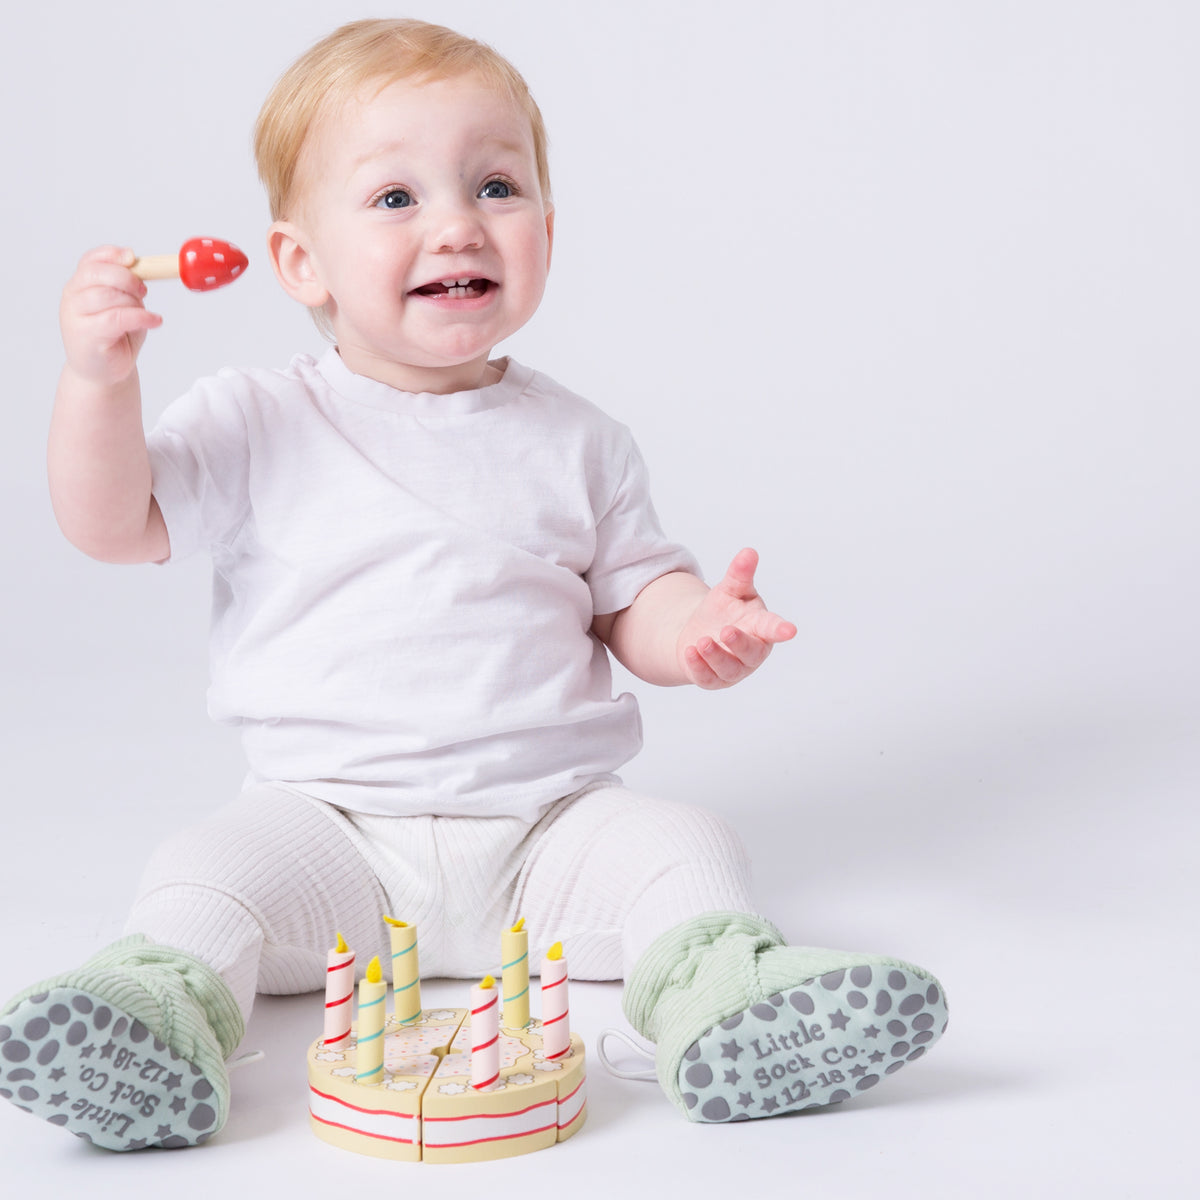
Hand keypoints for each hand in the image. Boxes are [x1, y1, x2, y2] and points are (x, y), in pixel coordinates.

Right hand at [60, 246, 162, 385]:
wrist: (104, 373)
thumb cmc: (116, 338)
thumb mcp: (125, 306)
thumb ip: (128, 287)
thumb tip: (144, 267)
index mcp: (80, 284)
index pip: (91, 260)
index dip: (112, 255)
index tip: (133, 258)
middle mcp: (73, 296)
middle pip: (99, 273)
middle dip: (128, 278)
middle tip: (144, 291)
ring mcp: (75, 315)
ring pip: (108, 295)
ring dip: (134, 302)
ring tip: (146, 314)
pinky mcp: (85, 334)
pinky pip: (116, 318)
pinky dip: (141, 317)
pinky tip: (154, 321)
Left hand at [677, 547, 796, 688]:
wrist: (699, 633)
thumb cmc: (724, 611)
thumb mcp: (731, 590)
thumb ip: (740, 574)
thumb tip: (749, 551)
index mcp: (760, 626)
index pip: (773, 628)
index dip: (781, 629)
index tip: (790, 630)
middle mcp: (751, 651)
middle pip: (751, 652)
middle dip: (740, 643)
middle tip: (726, 630)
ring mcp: (733, 668)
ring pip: (729, 668)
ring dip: (716, 656)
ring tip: (702, 641)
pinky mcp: (713, 679)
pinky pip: (707, 677)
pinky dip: (698, 666)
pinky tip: (690, 651)